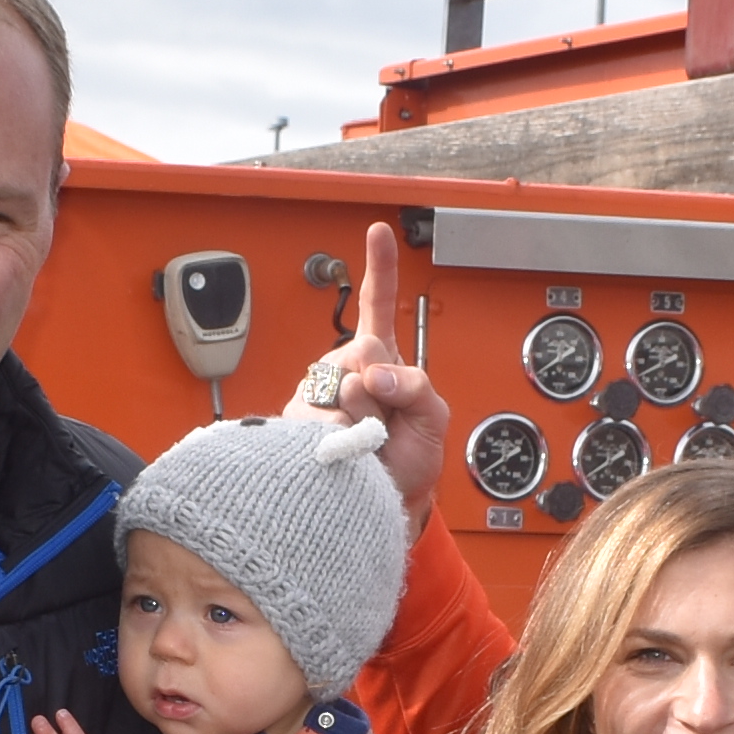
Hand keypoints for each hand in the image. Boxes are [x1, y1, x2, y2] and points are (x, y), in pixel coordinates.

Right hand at [291, 220, 448, 519]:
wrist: (382, 504)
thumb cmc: (409, 462)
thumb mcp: (434, 419)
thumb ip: (416, 385)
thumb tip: (373, 374)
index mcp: (381, 360)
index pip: (378, 305)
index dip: (379, 266)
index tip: (380, 230)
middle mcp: (345, 369)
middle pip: (362, 350)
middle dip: (382, 388)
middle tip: (387, 422)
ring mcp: (320, 394)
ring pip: (343, 386)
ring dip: (365, 419)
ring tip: (368, 442)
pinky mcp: (299, 421)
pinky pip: (324, 416)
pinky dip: (344, 435)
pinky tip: (349, 448)